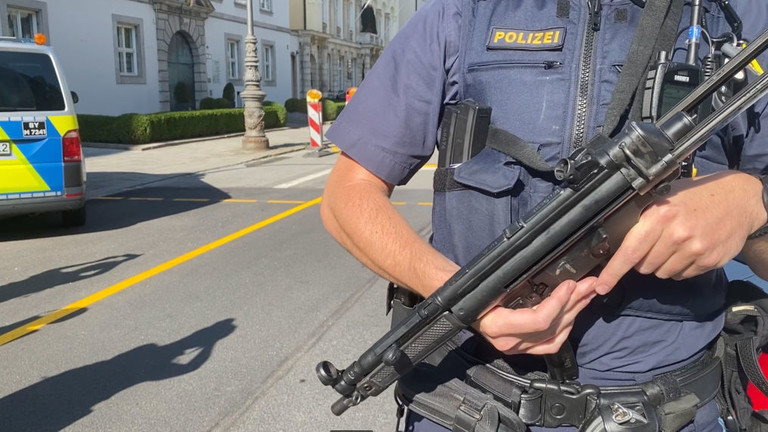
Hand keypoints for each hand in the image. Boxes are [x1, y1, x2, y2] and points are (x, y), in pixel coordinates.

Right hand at [474, 277, 596, 354]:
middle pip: (551, 327)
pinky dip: (566, 327)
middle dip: (574, 303)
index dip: (559, 303)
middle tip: (590, 284)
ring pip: (555, 336)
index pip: (538, 321)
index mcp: (497, 326)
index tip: (571, 284)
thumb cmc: (469, 288)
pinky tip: (574, 313)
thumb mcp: (489, 283)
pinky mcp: (522, 347)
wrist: (456, 300)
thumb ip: (514, 283)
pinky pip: (550, 343)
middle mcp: (507, 342)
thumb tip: (543, 271)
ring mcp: (516, 347)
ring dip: (574, 313)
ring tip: (587, 294)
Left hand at [595, 171, 764, 294]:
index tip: (601, 286)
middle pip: (644, 266)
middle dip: (643, 259)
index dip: (613, 271)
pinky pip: (681, 276)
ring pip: (661, 273)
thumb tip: (616, 240)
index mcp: (660, 215)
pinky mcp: (708, 261)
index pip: (630, 251)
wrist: (739, 200)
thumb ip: (643, 218)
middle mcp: (677, 234)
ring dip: (662, 264)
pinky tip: (688, 250)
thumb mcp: (664, 197)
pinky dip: (680, 267)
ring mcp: (694, 250)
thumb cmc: (695, 197)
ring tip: (674, 244)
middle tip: (654, 243)